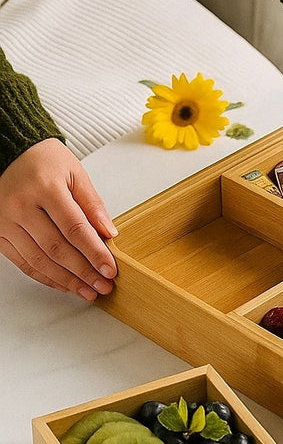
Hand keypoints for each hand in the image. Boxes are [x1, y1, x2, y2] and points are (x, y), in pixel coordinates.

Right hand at [0, 139, 117, 300]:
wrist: (10, 153)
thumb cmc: (43, 161)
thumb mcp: (75, 173)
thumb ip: (92, 204)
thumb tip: (109, 234)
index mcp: (45, 187)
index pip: (75, 228)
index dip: (94, 253)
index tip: (110, 270)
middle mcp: (21, 206)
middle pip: (56, 248)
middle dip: (84, 272)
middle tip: (103, 286)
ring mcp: (5, 221)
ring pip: (38, 260)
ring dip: (66, 280)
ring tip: (87, 290)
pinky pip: (22, 262)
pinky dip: (45, 277)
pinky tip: (64, 283)